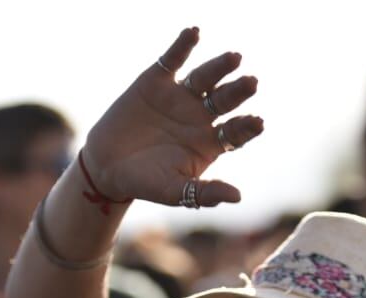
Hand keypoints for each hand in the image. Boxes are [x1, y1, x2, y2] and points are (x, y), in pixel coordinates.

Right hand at [83, 27, 263, 207]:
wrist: (107, 166)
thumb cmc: (145, 183)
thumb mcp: (175, 192)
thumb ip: (205, 193)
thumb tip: (238, 197)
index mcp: (210, 142)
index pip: (235, 132)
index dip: (247, 127)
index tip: (258, 122)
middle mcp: (201, 116)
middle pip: (226, 100)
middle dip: (239, 92)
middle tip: (252, 83)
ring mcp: (181, 96)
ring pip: (206, 78)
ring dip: (220, 66)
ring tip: (235, 58)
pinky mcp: (157, 80)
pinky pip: (173, 59)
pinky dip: (183, 45)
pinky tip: (193, 32)